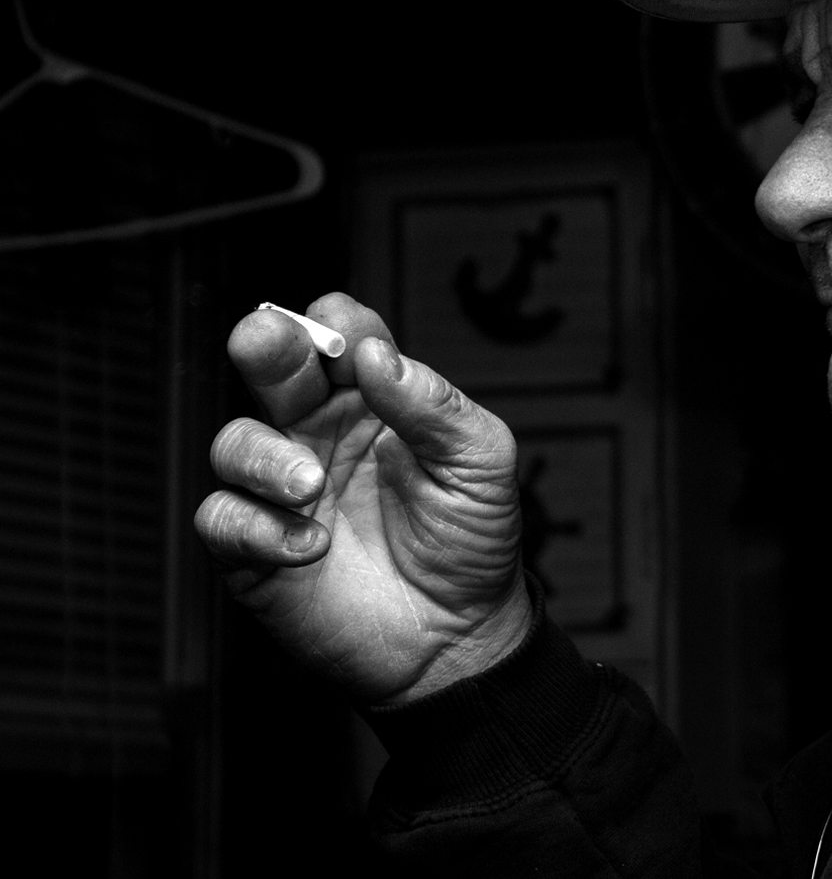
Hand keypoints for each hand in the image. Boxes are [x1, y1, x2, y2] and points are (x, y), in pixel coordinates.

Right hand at [194, 292, 532, 703]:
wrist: (458, 635)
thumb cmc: (470, 539)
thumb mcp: (480, 463)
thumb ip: (436, 406)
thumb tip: (377, 356)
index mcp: (374, 399)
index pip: (342, 336)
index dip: (339, 324)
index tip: (351, 339)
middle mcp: (319, 432)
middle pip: (273, 368)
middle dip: (265, 344)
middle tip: (265, 339)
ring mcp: (283, 489)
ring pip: (234, 442)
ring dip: (264, 455)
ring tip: (311, 485)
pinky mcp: (256, 548)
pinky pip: (223, 520)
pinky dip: (257, 527)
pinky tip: (310, 546)